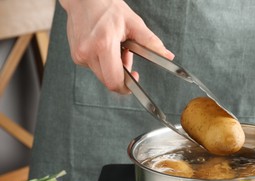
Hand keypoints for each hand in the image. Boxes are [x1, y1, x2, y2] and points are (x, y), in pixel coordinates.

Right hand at [59, 0, 173, 93]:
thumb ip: (151, 42)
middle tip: (126, 55)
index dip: (126, 87)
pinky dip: (104, 62)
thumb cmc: (108, 8)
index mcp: (103, 44)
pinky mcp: (76, 56)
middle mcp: (88, 52)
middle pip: (109, 81)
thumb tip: (167, 56)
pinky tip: (105, 46)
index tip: (134, 80)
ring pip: (102, 75)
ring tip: (116, 47)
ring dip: (113, 67)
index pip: (114, 80)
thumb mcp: (134, 23)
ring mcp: (79, 55)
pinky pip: (95, 68)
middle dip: (121, 75)